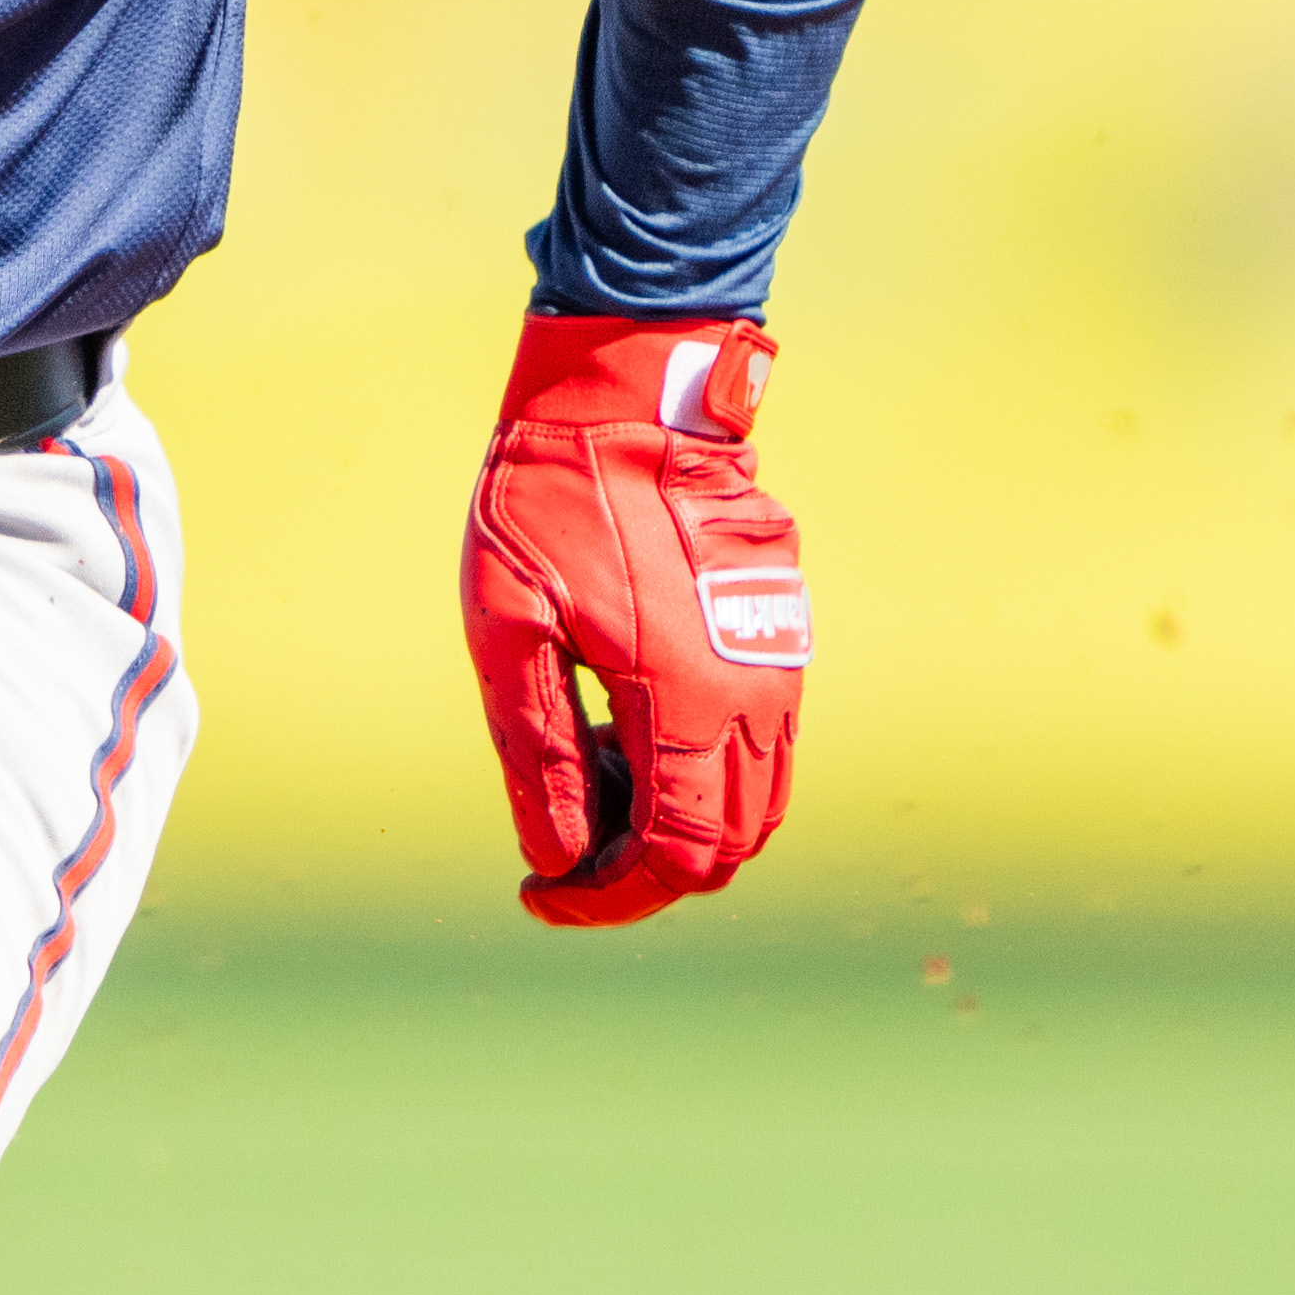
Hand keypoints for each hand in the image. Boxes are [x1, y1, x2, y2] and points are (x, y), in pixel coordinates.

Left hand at [459, 312, 811, 927]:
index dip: (610, 899)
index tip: (543, 892)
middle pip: (727, 847)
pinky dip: (704, 774)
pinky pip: (765, 746)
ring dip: (679, 825)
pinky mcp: (784, 634)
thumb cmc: (551, 502)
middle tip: (562, 846)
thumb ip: (541, 749)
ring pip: (757, 804)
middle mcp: (755, 691)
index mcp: (688, 696)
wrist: (633, 395)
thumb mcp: (510, 628)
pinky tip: (629, 730)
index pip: (675, 856)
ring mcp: (781, 663)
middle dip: (645, 873)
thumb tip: (561, 858)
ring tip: (592, 779)